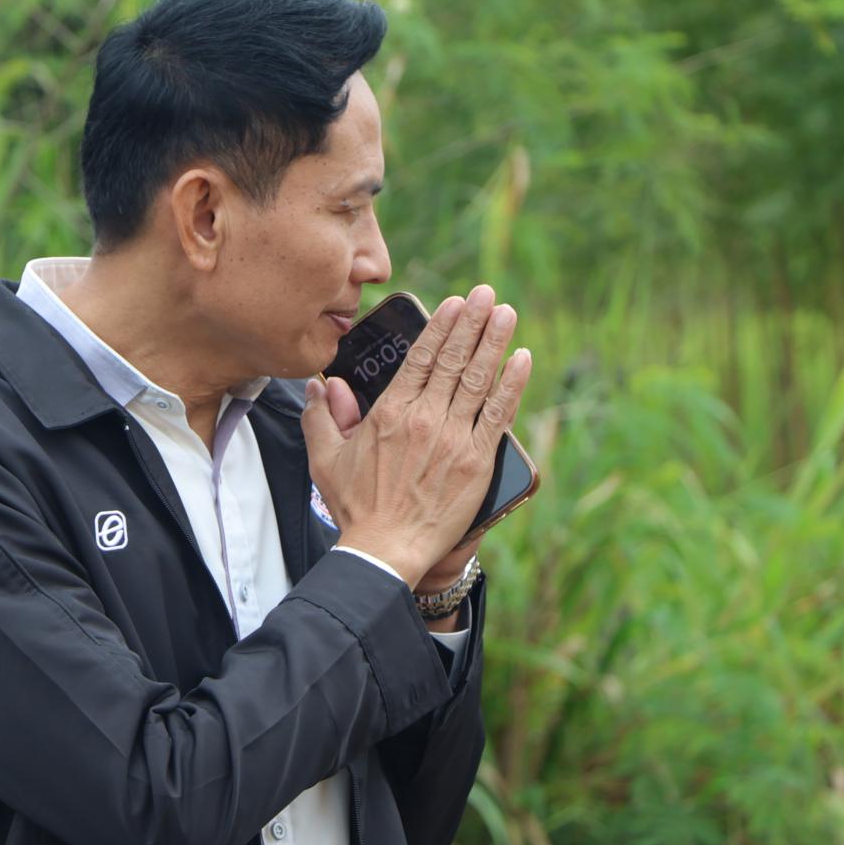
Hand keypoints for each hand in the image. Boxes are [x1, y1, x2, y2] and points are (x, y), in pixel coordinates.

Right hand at [302, 284, 530, 583]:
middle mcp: (426, 418)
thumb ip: (321, 418)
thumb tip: (322, 387)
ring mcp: (455, 438)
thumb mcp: (325, 459)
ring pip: (479, 379)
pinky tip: (522, 360)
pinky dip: (512, 385)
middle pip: (454, 360)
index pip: (421, 358)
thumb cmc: (356, 507)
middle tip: (487, 294)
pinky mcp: (477, 461)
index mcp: (391, 413)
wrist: (386, 549)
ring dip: (495, 342)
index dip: (441, 327)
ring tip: (506, 313)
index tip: (456, 304)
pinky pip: (499, 414)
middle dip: (473, 322)